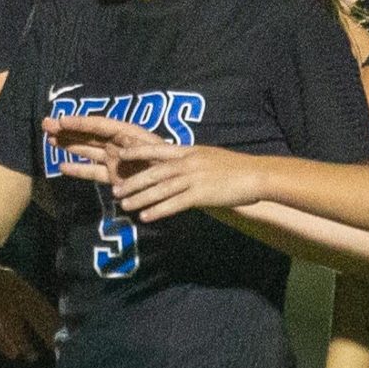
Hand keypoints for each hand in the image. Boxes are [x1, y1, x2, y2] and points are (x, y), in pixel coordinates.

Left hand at [0, 252, 57, 360]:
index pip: (39, 306)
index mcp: (16, 285)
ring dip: (21, 339)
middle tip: (53, 350)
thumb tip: (24, 344)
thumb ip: (10, 318)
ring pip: (11, 324)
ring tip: (32, 358)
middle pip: (27, 316)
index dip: (50, 322)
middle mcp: (8, 293)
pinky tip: (11, 353)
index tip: (64, 337)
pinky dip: (2, 339)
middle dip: (39, 332)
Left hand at [42, 114, 265, 219]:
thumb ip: (187, 160)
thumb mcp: (206, 158)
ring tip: (123, 206)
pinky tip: (145, 217)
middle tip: (113, 189)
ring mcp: (193, 178)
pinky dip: (158, 211)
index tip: (116, 153)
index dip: (134, 152)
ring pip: (160, 188)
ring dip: (140, 197)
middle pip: (152, 171)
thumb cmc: (231, 169)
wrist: (254, 175)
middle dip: (131, 180)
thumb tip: (172, 164)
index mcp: (186, 152)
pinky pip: (175, 204)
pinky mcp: (200, 194)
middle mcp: (186, 162)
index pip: (155, 150)